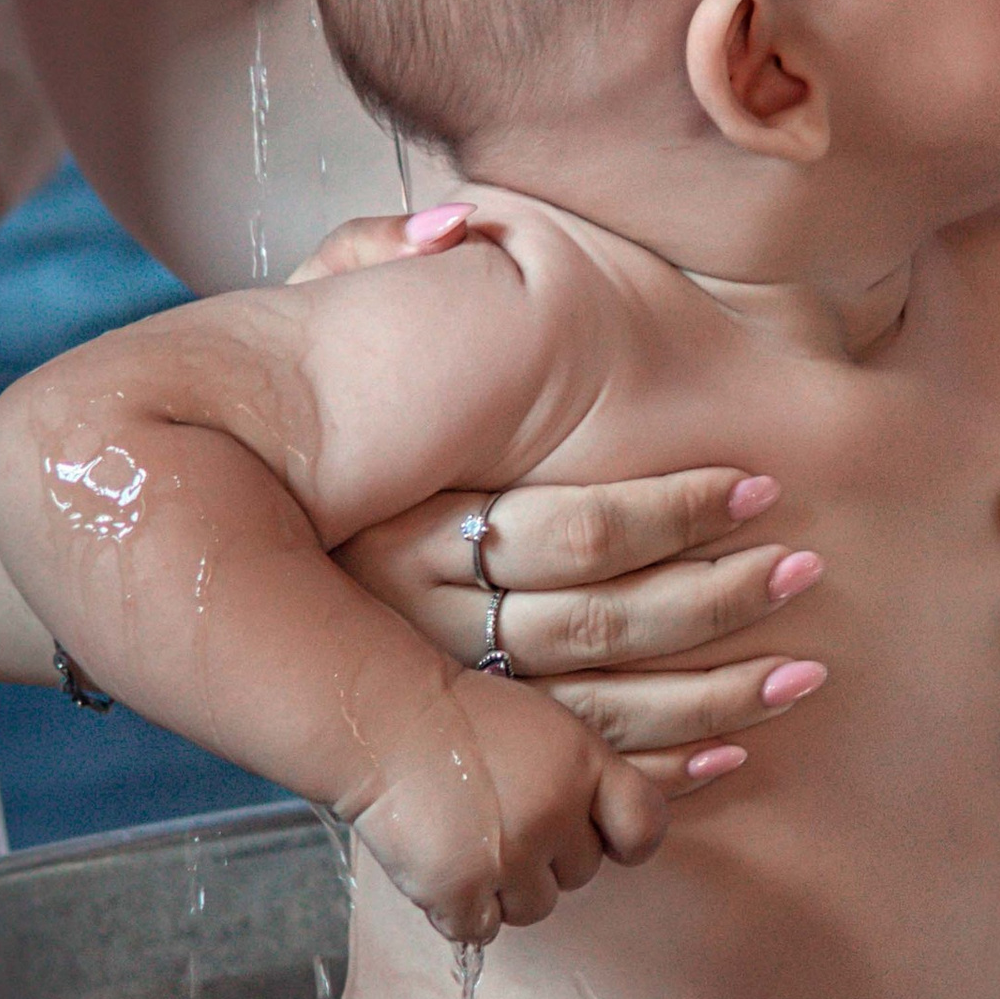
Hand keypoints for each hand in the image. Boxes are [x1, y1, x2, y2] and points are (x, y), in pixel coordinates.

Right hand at [298, 207, 826, 787]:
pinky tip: (731, 759)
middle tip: (804, 568)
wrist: (194, 541)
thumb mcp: (311, 324)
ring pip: (597, 711)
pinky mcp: (464, 746)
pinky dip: (655, 777)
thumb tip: (450, 221)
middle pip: (597, 625)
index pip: (572, 531)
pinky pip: (571, 772)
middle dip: (715, 599)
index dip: (674, 512)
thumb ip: (371, 257)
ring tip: (805, 674)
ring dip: (711, 699)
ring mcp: (443, 695)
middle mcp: (424, 619)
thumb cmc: (297, 419)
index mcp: (411, 522)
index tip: (758, 487)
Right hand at [350, 668, 668, 947]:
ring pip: (534, 908)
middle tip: (497, 818)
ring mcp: (509, 853)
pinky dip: (458, 910)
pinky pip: (480, 930)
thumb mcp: (546, 729)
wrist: (380, 717)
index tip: (601, 839)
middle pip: (581, 874)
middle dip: (545, 858)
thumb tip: (615, 837)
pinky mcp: (460, 887)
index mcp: (586, 763)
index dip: (626, 841)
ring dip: (503, 889)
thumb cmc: (461, 721)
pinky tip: (438, 864)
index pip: (644, 826)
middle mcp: (556, 810)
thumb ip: (585, 778)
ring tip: (466, 839)